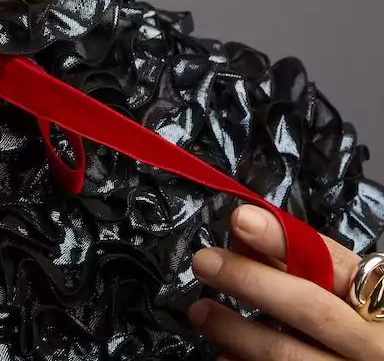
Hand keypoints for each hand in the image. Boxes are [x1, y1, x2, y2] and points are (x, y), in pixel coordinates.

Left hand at [186, 204, 383, 359]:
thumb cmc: (358, 326)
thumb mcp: (344, 292)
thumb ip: (303, 267)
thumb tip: (246, 236)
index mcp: (379, 301)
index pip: (332, 262)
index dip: (283, 239)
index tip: (241, 220)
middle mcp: (371, 344)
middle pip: (309, 308)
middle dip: (251, 281)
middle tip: (206, 263)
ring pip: (288, 355)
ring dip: (236, 331)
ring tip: (201, 312)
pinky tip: (223, 355)